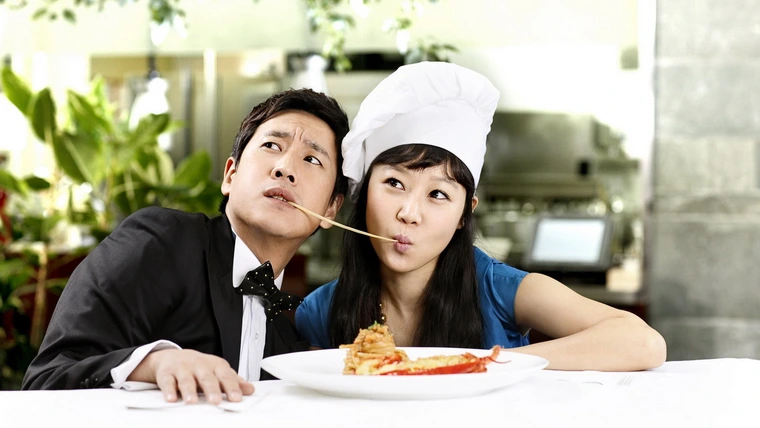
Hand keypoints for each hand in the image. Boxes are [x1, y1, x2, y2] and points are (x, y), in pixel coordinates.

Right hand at [129, 349, 253, 403]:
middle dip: (211, 389)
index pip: (225, 376)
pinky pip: (167, 382)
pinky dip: (169, 390)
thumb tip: (250, 390)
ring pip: (186, 379)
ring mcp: (182, 368)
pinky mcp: (166, 373)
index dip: (231, 387)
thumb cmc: (199, 367)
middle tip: (215, 400)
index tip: (236, 398)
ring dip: (189, 390)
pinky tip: (171, 399)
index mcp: (215, 365)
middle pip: (206, 377)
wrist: (173, 356)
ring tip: (192, 401)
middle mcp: (199, 365)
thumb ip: (233, 380)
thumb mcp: (217, 371)